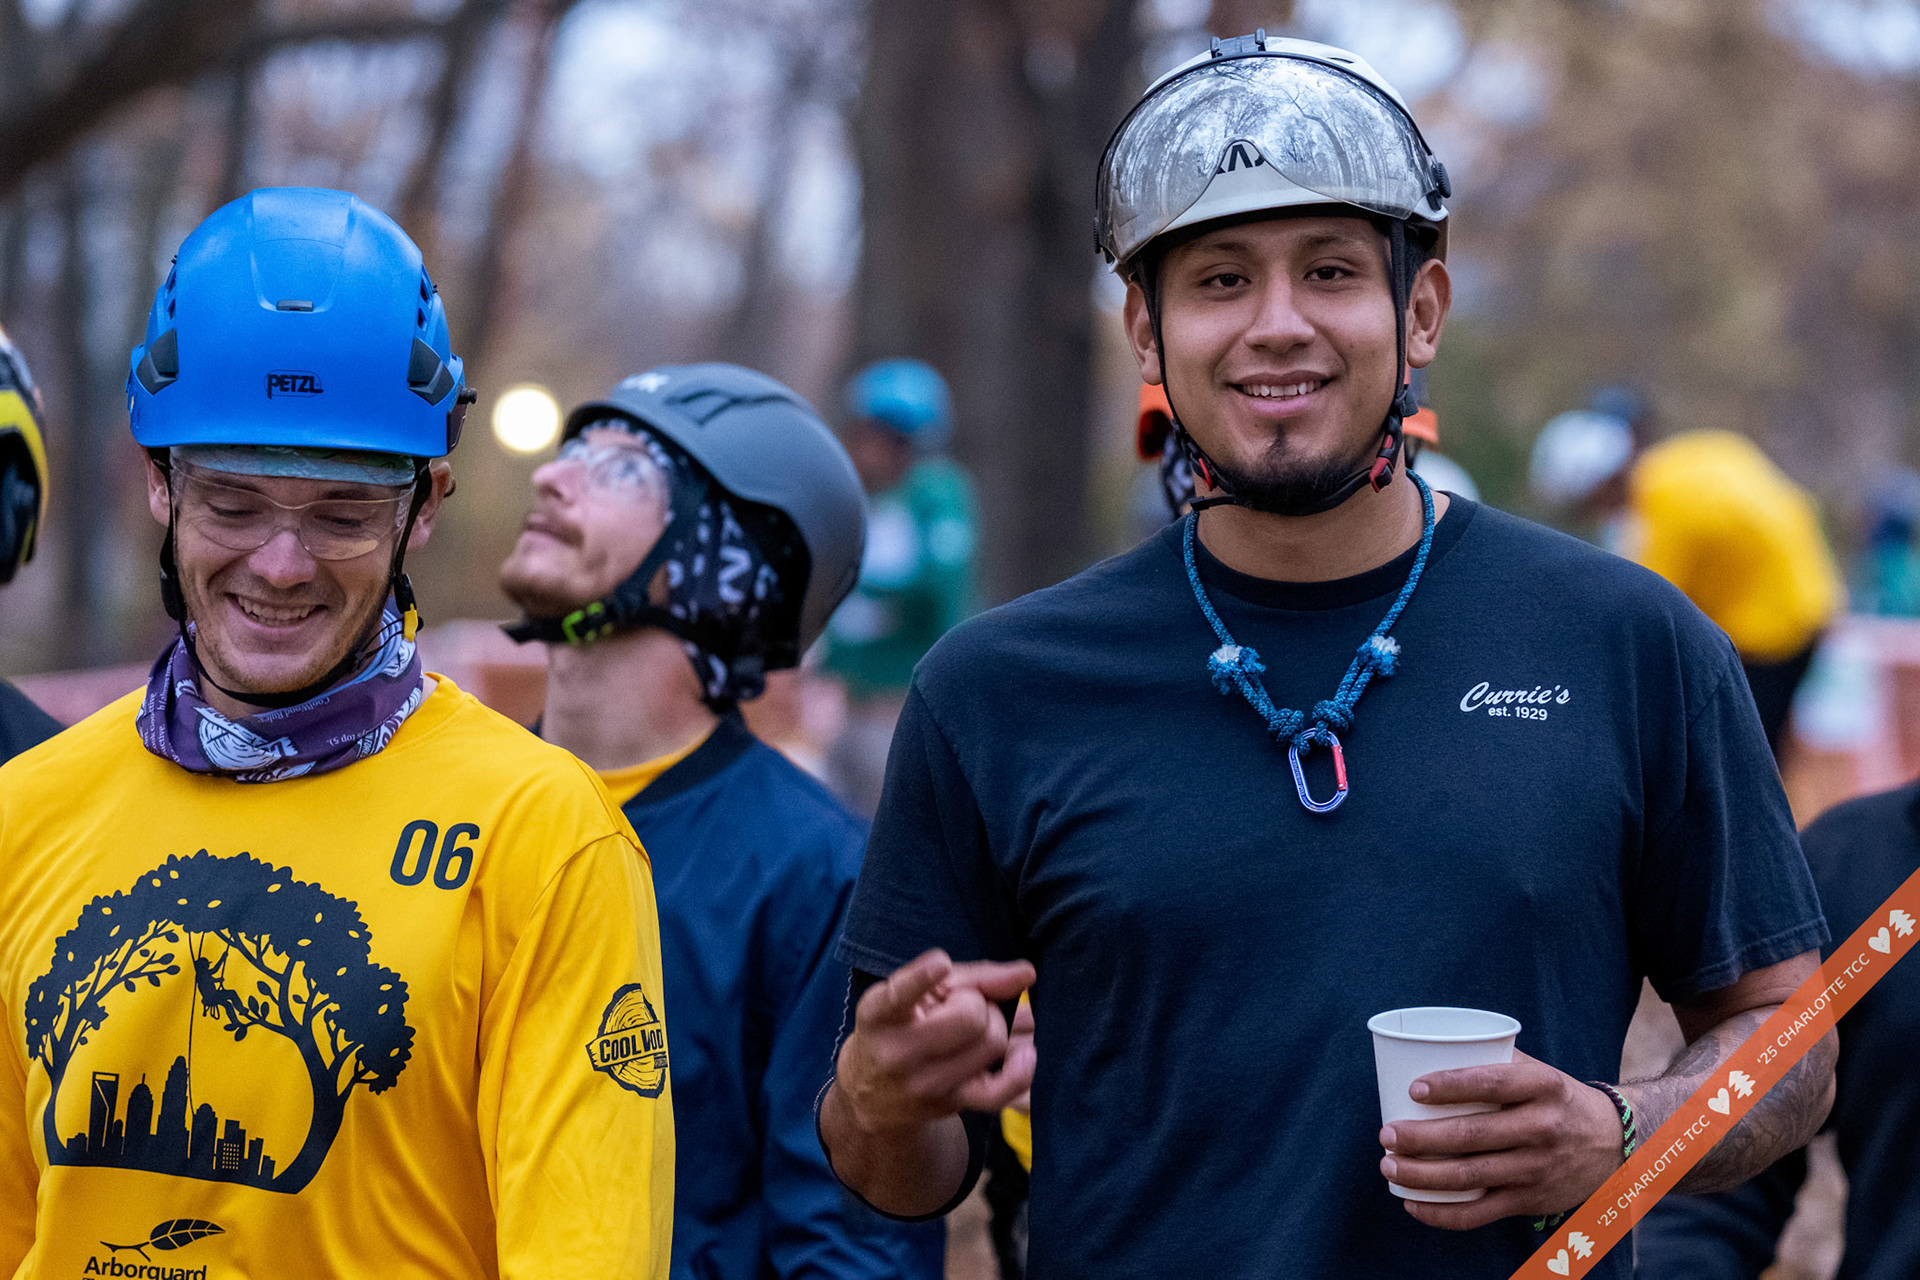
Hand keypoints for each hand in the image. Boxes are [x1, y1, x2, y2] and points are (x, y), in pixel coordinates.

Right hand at [834, 949, 1035, 1135]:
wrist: (874, 1090)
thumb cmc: (905, 1024)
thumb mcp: (922, 991)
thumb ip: (974, 976)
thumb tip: (1026, 974)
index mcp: (879, 1013)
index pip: (898, 996)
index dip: (922, 979)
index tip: (941, 963)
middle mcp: (896, 1051)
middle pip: (969, 1016)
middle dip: (980, 1004)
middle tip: (966, 1006)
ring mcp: (923, 1084)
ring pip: (991, 1045)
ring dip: (996, 1028)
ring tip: (976, 1029)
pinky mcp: (949, 1104)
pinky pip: (999, 1091)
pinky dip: (1021, 1070)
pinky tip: (1026, 1052)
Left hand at [1378, 1051, 1623, 1229]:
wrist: (1614, 1144)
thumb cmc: (1556, 1100)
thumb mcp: (1539, 1072)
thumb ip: (1494, 1060)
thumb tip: (1429, 1047)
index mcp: (1543, 1087)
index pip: (1492, 1083)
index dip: (1451, 1086)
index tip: (1413, 1089)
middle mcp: (1543, 1129)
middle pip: (1471, 1136)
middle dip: (1420, 1138)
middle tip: (1386, 1134)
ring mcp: (1537, 1169)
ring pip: (1470, 1177)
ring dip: (1421, 1175)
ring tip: (1389, 1165)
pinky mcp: (1531, 1201)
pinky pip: (1480, 1213)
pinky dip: (1442, 1213)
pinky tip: (1412, 1204)